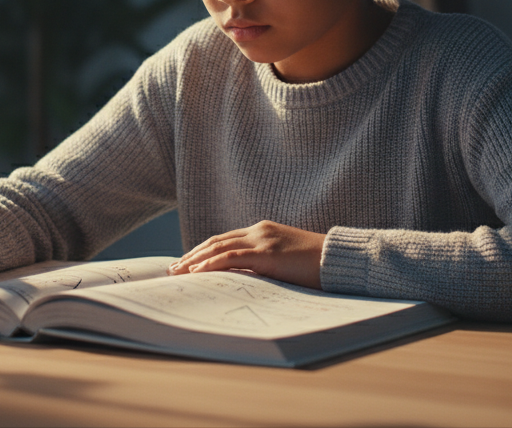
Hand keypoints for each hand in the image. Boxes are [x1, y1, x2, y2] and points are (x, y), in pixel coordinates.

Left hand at [167, 220, 324, 289]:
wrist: (339, 258)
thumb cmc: (317, 264)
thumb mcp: (286, 260)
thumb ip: (265, 263)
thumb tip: (245, 280)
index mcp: (262, 231)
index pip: (224, 240)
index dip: (202, 251)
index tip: (185, 263)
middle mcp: (258, 231)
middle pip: (215, 242)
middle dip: (191, 256)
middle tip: (173, 269)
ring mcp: (263, 241)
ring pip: (218, 248)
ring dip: (195, 261)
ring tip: (177, 272)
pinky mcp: (268, 254)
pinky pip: (232, 258)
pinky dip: (211, 265)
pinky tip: (197, 273)